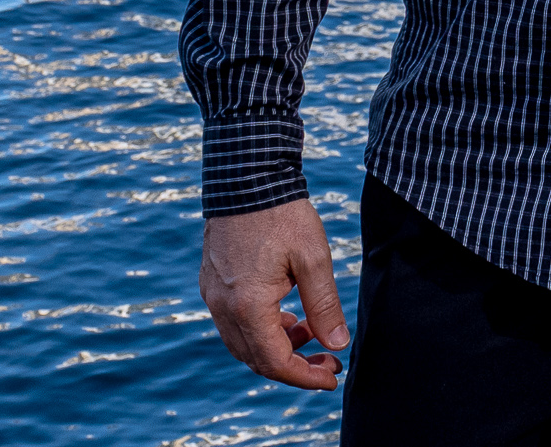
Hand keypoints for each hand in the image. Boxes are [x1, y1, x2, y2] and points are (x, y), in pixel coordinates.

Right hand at [200, 198, 349, 388]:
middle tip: (328, 359)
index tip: (332, 376)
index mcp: (247, 306)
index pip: (275, 361)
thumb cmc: (282, 213)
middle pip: (256, 358)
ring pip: (243, 342)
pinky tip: (287, 315)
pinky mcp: (212, 282)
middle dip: (294, 365)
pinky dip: (261, 329)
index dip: (305, 376)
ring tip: (312, 332)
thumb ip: (324, 305)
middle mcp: (222, 307)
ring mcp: (213, 295)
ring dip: (277, 346)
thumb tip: (337, 343)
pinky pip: (234, 322)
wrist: (246, 174)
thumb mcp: (313, 258)